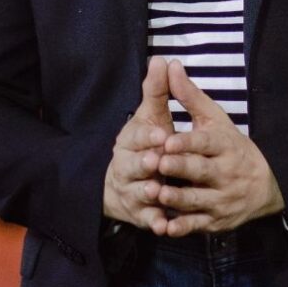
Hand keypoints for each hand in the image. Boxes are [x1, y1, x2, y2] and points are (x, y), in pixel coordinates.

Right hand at [101, 56, 178, 232]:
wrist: (123, 184)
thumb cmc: (145, 144)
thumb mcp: (151, 117)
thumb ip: (157, 92)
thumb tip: (163, 59)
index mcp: (130, 141)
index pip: (136, 135)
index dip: (147, 135)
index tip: (162, 133)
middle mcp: (127, 166)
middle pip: (133, 165)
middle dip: (144, 163)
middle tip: (157, 162)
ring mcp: (132, 191)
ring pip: (138, 192)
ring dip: (148, 192)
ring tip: (159, 192)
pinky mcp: (139, 215)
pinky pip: (146, 220)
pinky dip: (154, 223)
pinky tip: (164, 227)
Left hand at [152, 65, 284, 235]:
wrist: (265, 185)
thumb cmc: (230, 146)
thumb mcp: (214, 119)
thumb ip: (189, 96)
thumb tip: (169, 64)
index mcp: (224, 145)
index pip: (206, 143)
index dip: (187, 142)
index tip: (167, 140)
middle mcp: (225, 173)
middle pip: (201, 171)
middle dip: (180, 168)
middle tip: (158, 164)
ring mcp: (221, 199)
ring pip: (198, 200)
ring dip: (177, 198)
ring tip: (157, 193)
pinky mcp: (216, 221)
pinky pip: (198, 225)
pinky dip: (183, 227)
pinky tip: (165, 226)